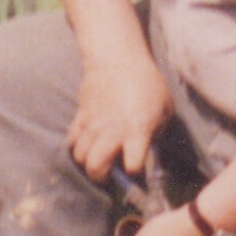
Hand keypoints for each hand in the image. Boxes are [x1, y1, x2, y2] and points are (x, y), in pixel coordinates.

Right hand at [65, 54, 173, 185]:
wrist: (117, 59)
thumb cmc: (147, 84)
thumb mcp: (164, 109)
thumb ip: (156, 133)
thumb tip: (148, 152)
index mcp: (136, 130)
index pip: (133, 166)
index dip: (136, 173)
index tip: (138, 170)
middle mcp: (112, 131)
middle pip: (95, 167)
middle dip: (101, 177)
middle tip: (110, 174)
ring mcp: (93, 124)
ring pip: (80, 156)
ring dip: (88, 163)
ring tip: (98, 160)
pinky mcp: (80, 117)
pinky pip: (72, 141)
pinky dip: (78, 148)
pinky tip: (89, 145)